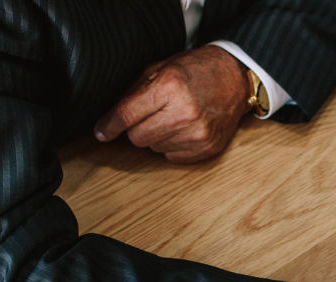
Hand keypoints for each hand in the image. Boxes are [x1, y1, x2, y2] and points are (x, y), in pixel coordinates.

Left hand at [94, 46, 249, 163]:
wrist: (234, 79)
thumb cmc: (194, 71)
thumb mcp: (160, 69)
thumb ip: (133, 93)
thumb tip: (108, 122)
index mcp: (170, 87)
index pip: (127, 115)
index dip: (109, 126)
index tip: (101, 133)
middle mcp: (184, 112)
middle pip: (137, 138)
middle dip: (137, 128)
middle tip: (150, 115)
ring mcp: (198, 133)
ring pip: (154, 149)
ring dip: (157, 137)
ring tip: (173, 119)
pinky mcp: (207, 148)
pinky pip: (172, 157)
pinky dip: (173, 146)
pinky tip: (184, 129)